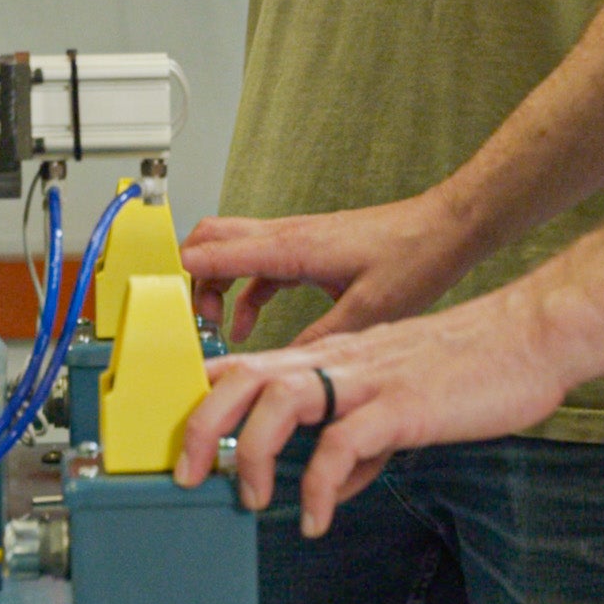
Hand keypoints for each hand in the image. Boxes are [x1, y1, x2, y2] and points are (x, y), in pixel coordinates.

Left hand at [174, 288, 569, 536]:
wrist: (530, 335)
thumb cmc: (471, 365)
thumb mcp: (400, 399)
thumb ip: (360, 437)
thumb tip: (331, 487)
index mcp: (337, 355)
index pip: (253, 363)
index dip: (207, 396)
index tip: (182, 438)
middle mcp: (342, 359)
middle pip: (247, 374)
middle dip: (204, 423)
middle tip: (188, 473)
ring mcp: (370, 378)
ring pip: (281, 397)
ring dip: (253, 454)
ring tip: (252, 500)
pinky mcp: (401, 403)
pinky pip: (342, 444)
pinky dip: (317, 486)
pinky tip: (315, 519)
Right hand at [181, 191, 479, 344]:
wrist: (447, 228)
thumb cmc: (415, 256)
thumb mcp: (367, 312)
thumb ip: (319, 342)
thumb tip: (282, 375)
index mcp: (292, 246)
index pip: (216, 252)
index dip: (179, 276)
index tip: (156, 304)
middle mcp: (287, 236)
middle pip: (211, 238)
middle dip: (187, 276)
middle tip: (185, 319)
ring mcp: (296, 240)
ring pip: (231, 248)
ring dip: (212, 282)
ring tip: (213, 326)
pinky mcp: (308, 249)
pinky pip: (258, 265)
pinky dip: (241, 291)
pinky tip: (246, 325)